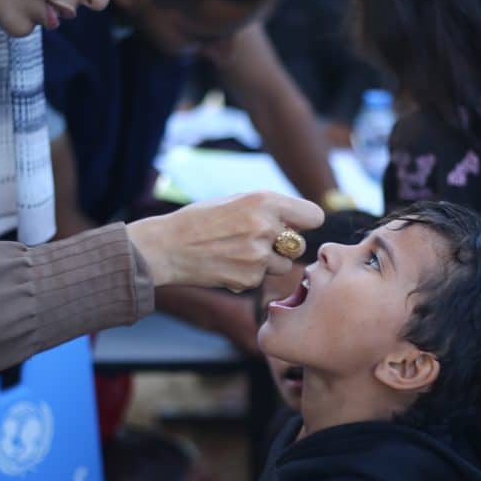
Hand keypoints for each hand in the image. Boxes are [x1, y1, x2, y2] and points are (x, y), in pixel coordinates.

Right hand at [127, 192, 323, 290]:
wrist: (167, 247)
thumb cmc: (202, 221)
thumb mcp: (237, 201)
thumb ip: (271, 209)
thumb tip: (303, 222)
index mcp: (265, 201)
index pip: (314, 216)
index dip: (306, 223)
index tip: (297, 226)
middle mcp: (265, 227)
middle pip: (299, 245)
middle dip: (284, 246)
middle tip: (258, 242)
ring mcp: (258, 256)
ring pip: (283, 265)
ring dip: (268, 263)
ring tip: (238, 253)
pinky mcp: (249, 279)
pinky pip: (262, 279)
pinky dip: (249, 275)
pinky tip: (227, 265)